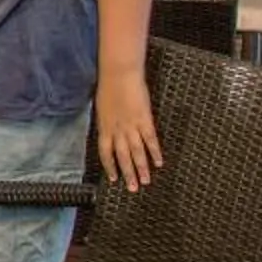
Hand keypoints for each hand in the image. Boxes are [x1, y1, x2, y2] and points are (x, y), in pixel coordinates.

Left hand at [95, 65, 162, 191]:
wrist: (119, 74)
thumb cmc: (109, 86)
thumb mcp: (102, 107)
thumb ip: (107, 122)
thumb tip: (109, 131)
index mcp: (104, 128)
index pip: (106, 153)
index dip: (111, 167)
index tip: (114, 179)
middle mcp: (117, 131)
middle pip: (123, 157)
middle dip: (128, 174)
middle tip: (133, 188)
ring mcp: (131, 126)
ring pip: (137, 152)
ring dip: (142, 168)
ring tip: (146, 181)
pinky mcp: (145, 120)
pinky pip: (151, 140)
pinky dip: (155, 152)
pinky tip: (159, 162)